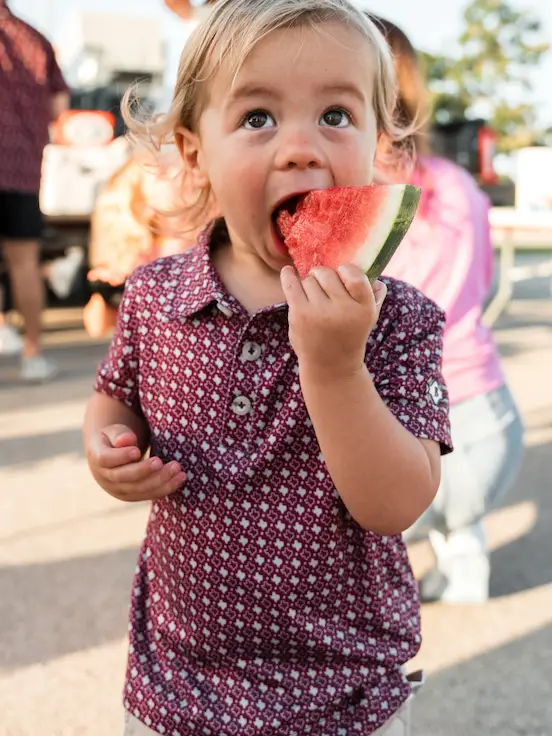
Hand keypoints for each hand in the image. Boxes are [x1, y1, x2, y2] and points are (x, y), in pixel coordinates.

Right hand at [86, 424, 185, 501]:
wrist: (111, 455)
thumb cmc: (115, 438)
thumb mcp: (115, 431)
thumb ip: (120, 434)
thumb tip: (128, 440)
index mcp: (97, 457)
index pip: (106, 459)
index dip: (121, 457)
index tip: (137, 451)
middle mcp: (105, 477)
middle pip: (125, 477)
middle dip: (145, 471)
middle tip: (162, 461)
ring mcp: (118, 489)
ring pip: (139, 489)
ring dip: (160, 481)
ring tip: (178, 470)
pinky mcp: (132, 496)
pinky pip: (149, 494)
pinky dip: (165, 488)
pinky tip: (180, 478)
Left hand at [280, 264, 386, 379]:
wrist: (331, 366)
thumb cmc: (350, 335)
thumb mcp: (369, 318)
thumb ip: (375, 295)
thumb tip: (376, 277)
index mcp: (365, 308)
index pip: (355, 275)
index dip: (346, 270)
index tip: (341, 274)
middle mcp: (344, 310)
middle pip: (327, 274)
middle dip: (323, 278)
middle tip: (324, 289)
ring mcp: (320, 313)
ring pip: (309, 280)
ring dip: (309, 285)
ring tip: (314, 299)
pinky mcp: (300, 316)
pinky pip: (292, 286)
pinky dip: (288, 276)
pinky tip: (288, 272)